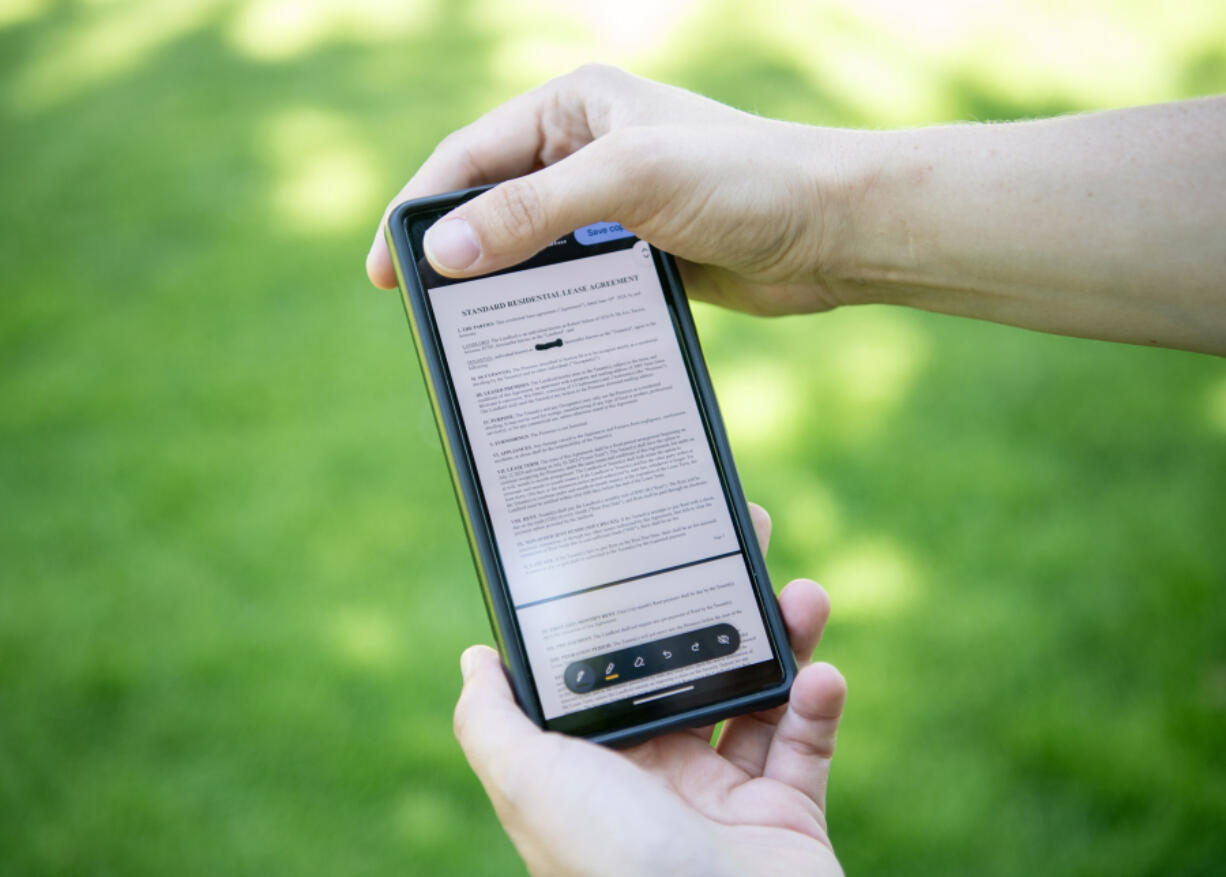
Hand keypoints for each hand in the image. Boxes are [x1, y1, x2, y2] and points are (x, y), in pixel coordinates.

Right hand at [367, 64, 855, 315]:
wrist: (833, 230)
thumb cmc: (744, 179)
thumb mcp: (629, 181)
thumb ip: (533, 212)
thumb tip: (445, 253)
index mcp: (573, 107)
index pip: (469, 156)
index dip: (420, 209)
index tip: (387, 269)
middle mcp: (586, 149)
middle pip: (492, 203)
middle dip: (454, 252)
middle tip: (419, 309)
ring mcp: (612, 205)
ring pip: (530, 248)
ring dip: (499, 286)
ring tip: (464, 335)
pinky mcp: (638, 252)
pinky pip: (571, 281)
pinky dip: (546, 307)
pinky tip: (528, 342)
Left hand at [452, 504, 846, 876]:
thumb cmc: (613, 866)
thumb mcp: (530, 783)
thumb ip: (493, 722)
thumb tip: (475, 658)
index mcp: (597, 763)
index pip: (617, 666)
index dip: (636, 605)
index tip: (656, 546)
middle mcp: (658, 776)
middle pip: (693, 667)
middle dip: (721, 602)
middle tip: (746, 535)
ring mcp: (724, 798)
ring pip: (758, 695)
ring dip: (783, 638)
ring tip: (802, 593)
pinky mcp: (786, 816)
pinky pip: (807, 744)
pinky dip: (819, 704)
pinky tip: (823, 672)